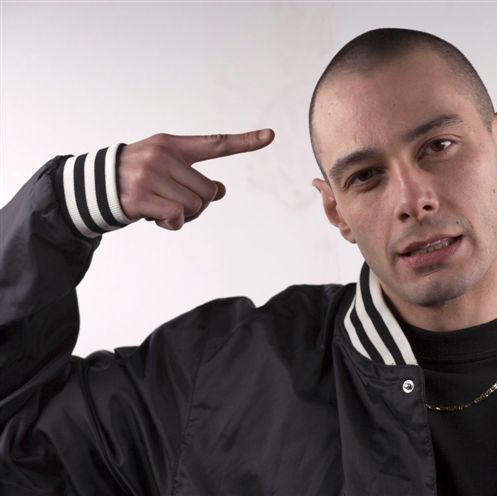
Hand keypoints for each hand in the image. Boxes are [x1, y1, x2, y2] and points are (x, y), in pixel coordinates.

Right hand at [117, 129, 274, 229]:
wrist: (91, 187)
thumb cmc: (134, 179)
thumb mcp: (162, 168)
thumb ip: (191, 176)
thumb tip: (220, 191)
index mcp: (172, 145)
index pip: (215, 144)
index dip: (245, 141)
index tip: (270, 136)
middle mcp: (163, 155)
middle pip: (208, 191)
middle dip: (198, 204)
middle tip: (176, 204)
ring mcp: (151, 174)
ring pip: (195, 206)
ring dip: (183, 216)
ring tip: (161, 208)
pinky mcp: (142, 196)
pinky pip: (177, 217)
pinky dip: (172, 224)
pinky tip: (155, 218)